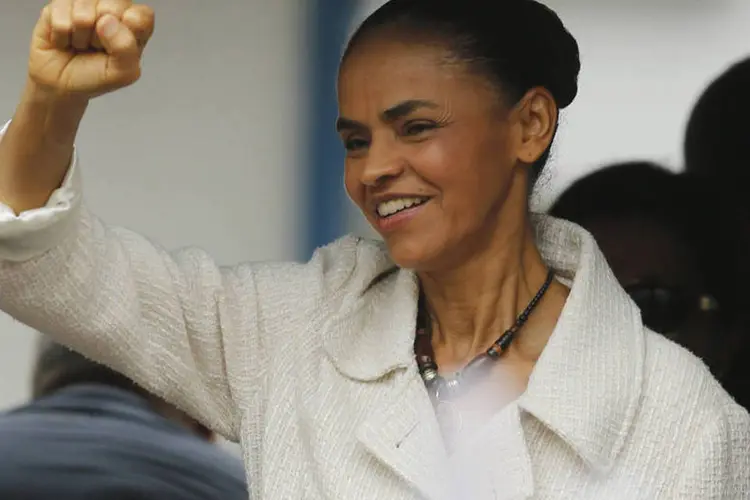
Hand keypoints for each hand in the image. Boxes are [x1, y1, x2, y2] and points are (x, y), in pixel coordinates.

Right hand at [28, 0, 154, 99]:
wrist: (58, 84)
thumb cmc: (94, 77)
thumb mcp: (121, 74)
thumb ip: (126, 48)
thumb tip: (107, 21)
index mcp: (135, 26)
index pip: (142, 15)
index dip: (129, 31)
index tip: (118, 49)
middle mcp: (112, 10)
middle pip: (112, 7)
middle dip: (101, 36)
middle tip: (96, 48)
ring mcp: (85, 4)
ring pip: (84, 8)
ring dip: (79, 36)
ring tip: (80, 45)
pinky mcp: (60, 4)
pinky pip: (61, 13)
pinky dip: (61, 35)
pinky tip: (64, 41)